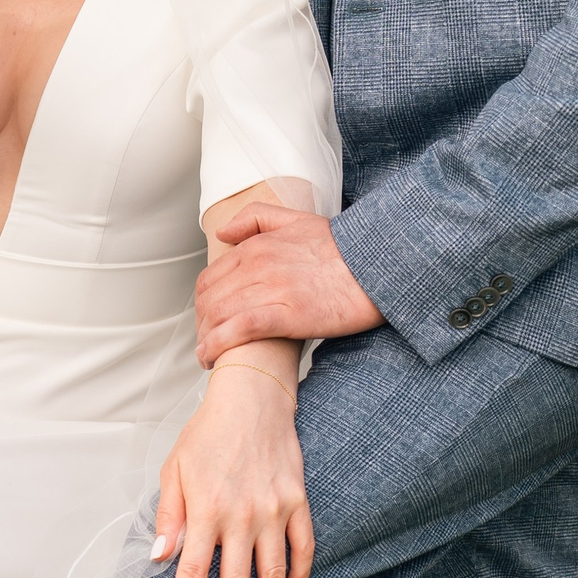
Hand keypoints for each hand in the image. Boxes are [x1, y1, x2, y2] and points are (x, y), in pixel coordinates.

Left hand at [153, 356, 311, 577]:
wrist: (253, 399)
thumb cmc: (207, 435)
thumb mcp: (175, 470)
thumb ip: (169, 516)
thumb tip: (159, 558)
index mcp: (206, 510)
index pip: (193, 573)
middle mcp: (241, 515)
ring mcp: (274, 511)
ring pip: (273, 574)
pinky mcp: (298, 502)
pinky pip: (303, 548)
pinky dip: (300, 576)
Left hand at [194, 205, 382, 367]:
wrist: (377, 266)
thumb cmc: (343, 249)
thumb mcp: (296, 220)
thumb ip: (256, 219)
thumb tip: (223, 232)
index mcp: (257, 246)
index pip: (210, 278)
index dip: (203, 303)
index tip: (207, 321)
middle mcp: (258, 265)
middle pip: (209, 299)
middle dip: (201, 325)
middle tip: (206, 343)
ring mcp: (271, 290)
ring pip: (219, 315)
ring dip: (205, 340)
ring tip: (206, 356)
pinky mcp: (287, 315)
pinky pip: (240, 330)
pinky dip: (219, 345)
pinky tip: (212, 358)